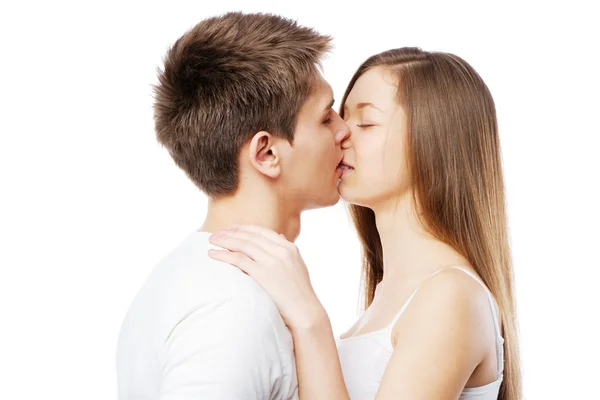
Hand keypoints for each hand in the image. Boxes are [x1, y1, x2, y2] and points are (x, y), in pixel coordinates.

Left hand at [208, 225, 325, 330]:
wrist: (304, 311)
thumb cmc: (300, 293)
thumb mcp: (297, 265)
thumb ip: (287, 251)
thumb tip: (280, 236)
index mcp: (289, 247)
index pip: (263, 232)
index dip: (245, 229)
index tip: (232, 228)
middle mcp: (281, 251)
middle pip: (250, 236)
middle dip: (231, 233)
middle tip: (217, 233)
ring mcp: (272, 261)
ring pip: (243, 245)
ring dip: (224, 240)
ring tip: (212, 240)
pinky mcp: (262, 273)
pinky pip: (238, 259)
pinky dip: (223, 255)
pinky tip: (213, 254)